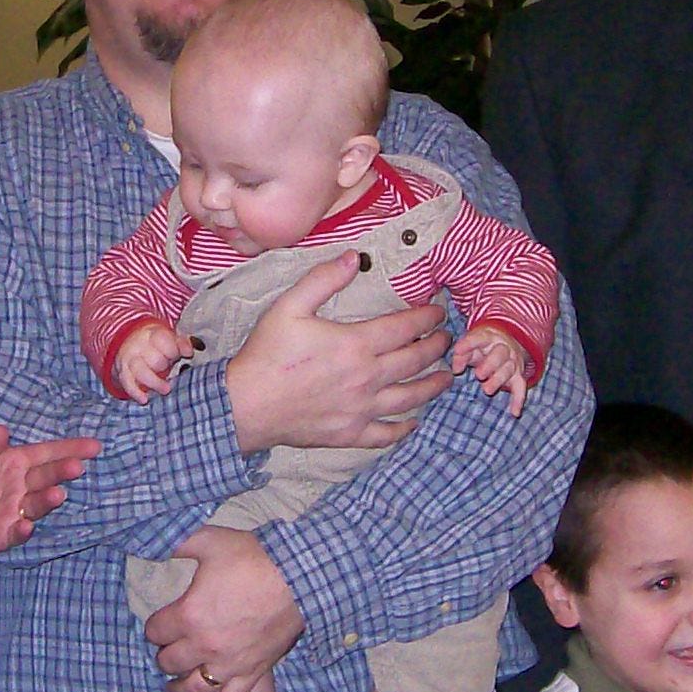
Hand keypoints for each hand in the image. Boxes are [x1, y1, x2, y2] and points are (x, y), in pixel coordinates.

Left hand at [0, 425, 99, 558]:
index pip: (46, 453)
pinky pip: (17, 532)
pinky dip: (23, 530)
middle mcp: (20, 485)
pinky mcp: (5, 535)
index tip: (94, 446)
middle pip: (46, 476)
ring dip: (48, 500)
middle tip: (76, 468)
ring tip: (57, 494)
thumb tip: (1, 431)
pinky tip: (26, 525)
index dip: (70, 449)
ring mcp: (15, 511)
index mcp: (13, 461)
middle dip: (62, 471)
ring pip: (37, 504)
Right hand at [111, 324, 195, 400]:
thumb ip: (182, 345)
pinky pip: (127, 383)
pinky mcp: (122, 372)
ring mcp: (129, 359)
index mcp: (152, 334)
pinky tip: (145, 400)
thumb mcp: (169, 339)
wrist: (130, 344)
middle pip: (154, 359)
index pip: (163, 341)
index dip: (174, 351)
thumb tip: (189, 353)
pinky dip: (136, 392)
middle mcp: (138, 345)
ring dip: (155, 383)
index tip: (181, 356)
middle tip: (169, 369)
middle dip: (164, 367)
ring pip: (141, 371)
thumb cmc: (156, 345)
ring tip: (166, 390)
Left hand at [144, 525, 302, 691]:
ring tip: (172, 686)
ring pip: (191, 687)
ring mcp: (227, 664)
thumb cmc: (253, 558)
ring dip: (177, 688)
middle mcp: (203, 646)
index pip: (155, 631)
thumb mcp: (209, 541)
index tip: (160, 623)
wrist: (299, 578)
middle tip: (168, 649)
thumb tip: (154, 539)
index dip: (155, 627)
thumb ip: (177, 541)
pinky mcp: (250, 673)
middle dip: (164, 655)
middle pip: (169, 661)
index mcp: (188, 615)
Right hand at [224, 256, 452, 453]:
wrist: (245, 405)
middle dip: (437, 347)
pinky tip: (412, 423)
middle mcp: (367, 378)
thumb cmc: (266, 354)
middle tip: (447, 340)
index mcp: (356, 344)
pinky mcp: (350, 433)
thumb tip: (353, 257)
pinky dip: (403, 428)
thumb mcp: (289, 307)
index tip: (438, 312)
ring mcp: (361, 409)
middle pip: (415, 361)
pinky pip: (385, 433)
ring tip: (446, 377)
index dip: (426, 318)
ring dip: (433, 386)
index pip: (405, 328)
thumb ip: (323, 279)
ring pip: (411, 398)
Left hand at [450, 327, 530, 415]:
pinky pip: (521, 388)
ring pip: (509, 369)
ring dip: (499, 380)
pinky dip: (519, 400)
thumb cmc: (481, 346)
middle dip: (490, 364)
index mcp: (489, 337)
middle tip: (478, 374)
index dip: (469, 343)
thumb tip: (456, 370)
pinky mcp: (518, 376)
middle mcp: (504, 347)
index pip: (480, 338)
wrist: (505, 343)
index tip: (458, 350)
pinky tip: (514, 412)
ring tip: (487, 390)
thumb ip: (461, 355)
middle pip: (500, 353)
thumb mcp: (470, 346)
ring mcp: (512, 362)